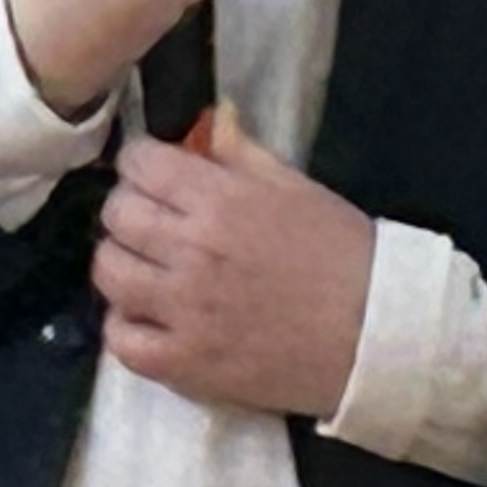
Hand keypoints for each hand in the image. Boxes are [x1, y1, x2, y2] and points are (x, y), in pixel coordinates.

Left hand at [94, 119, 374, 416]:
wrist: (379, 333)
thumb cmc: (345, 255)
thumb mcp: (299, 189)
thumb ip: (244, 155)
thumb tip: (210, 124)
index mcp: (222, 199)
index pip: (140, 164)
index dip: (143, 165)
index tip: (155, 175)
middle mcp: (192, 249)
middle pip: (116, 214)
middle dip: (130, 209)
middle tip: (152, 222)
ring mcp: (184, 309)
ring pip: (108, 272)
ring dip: (122, 263)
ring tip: (147, 270)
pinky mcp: (184, 362)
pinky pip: (120, 338)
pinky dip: (127, 325)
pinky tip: (151, 317)